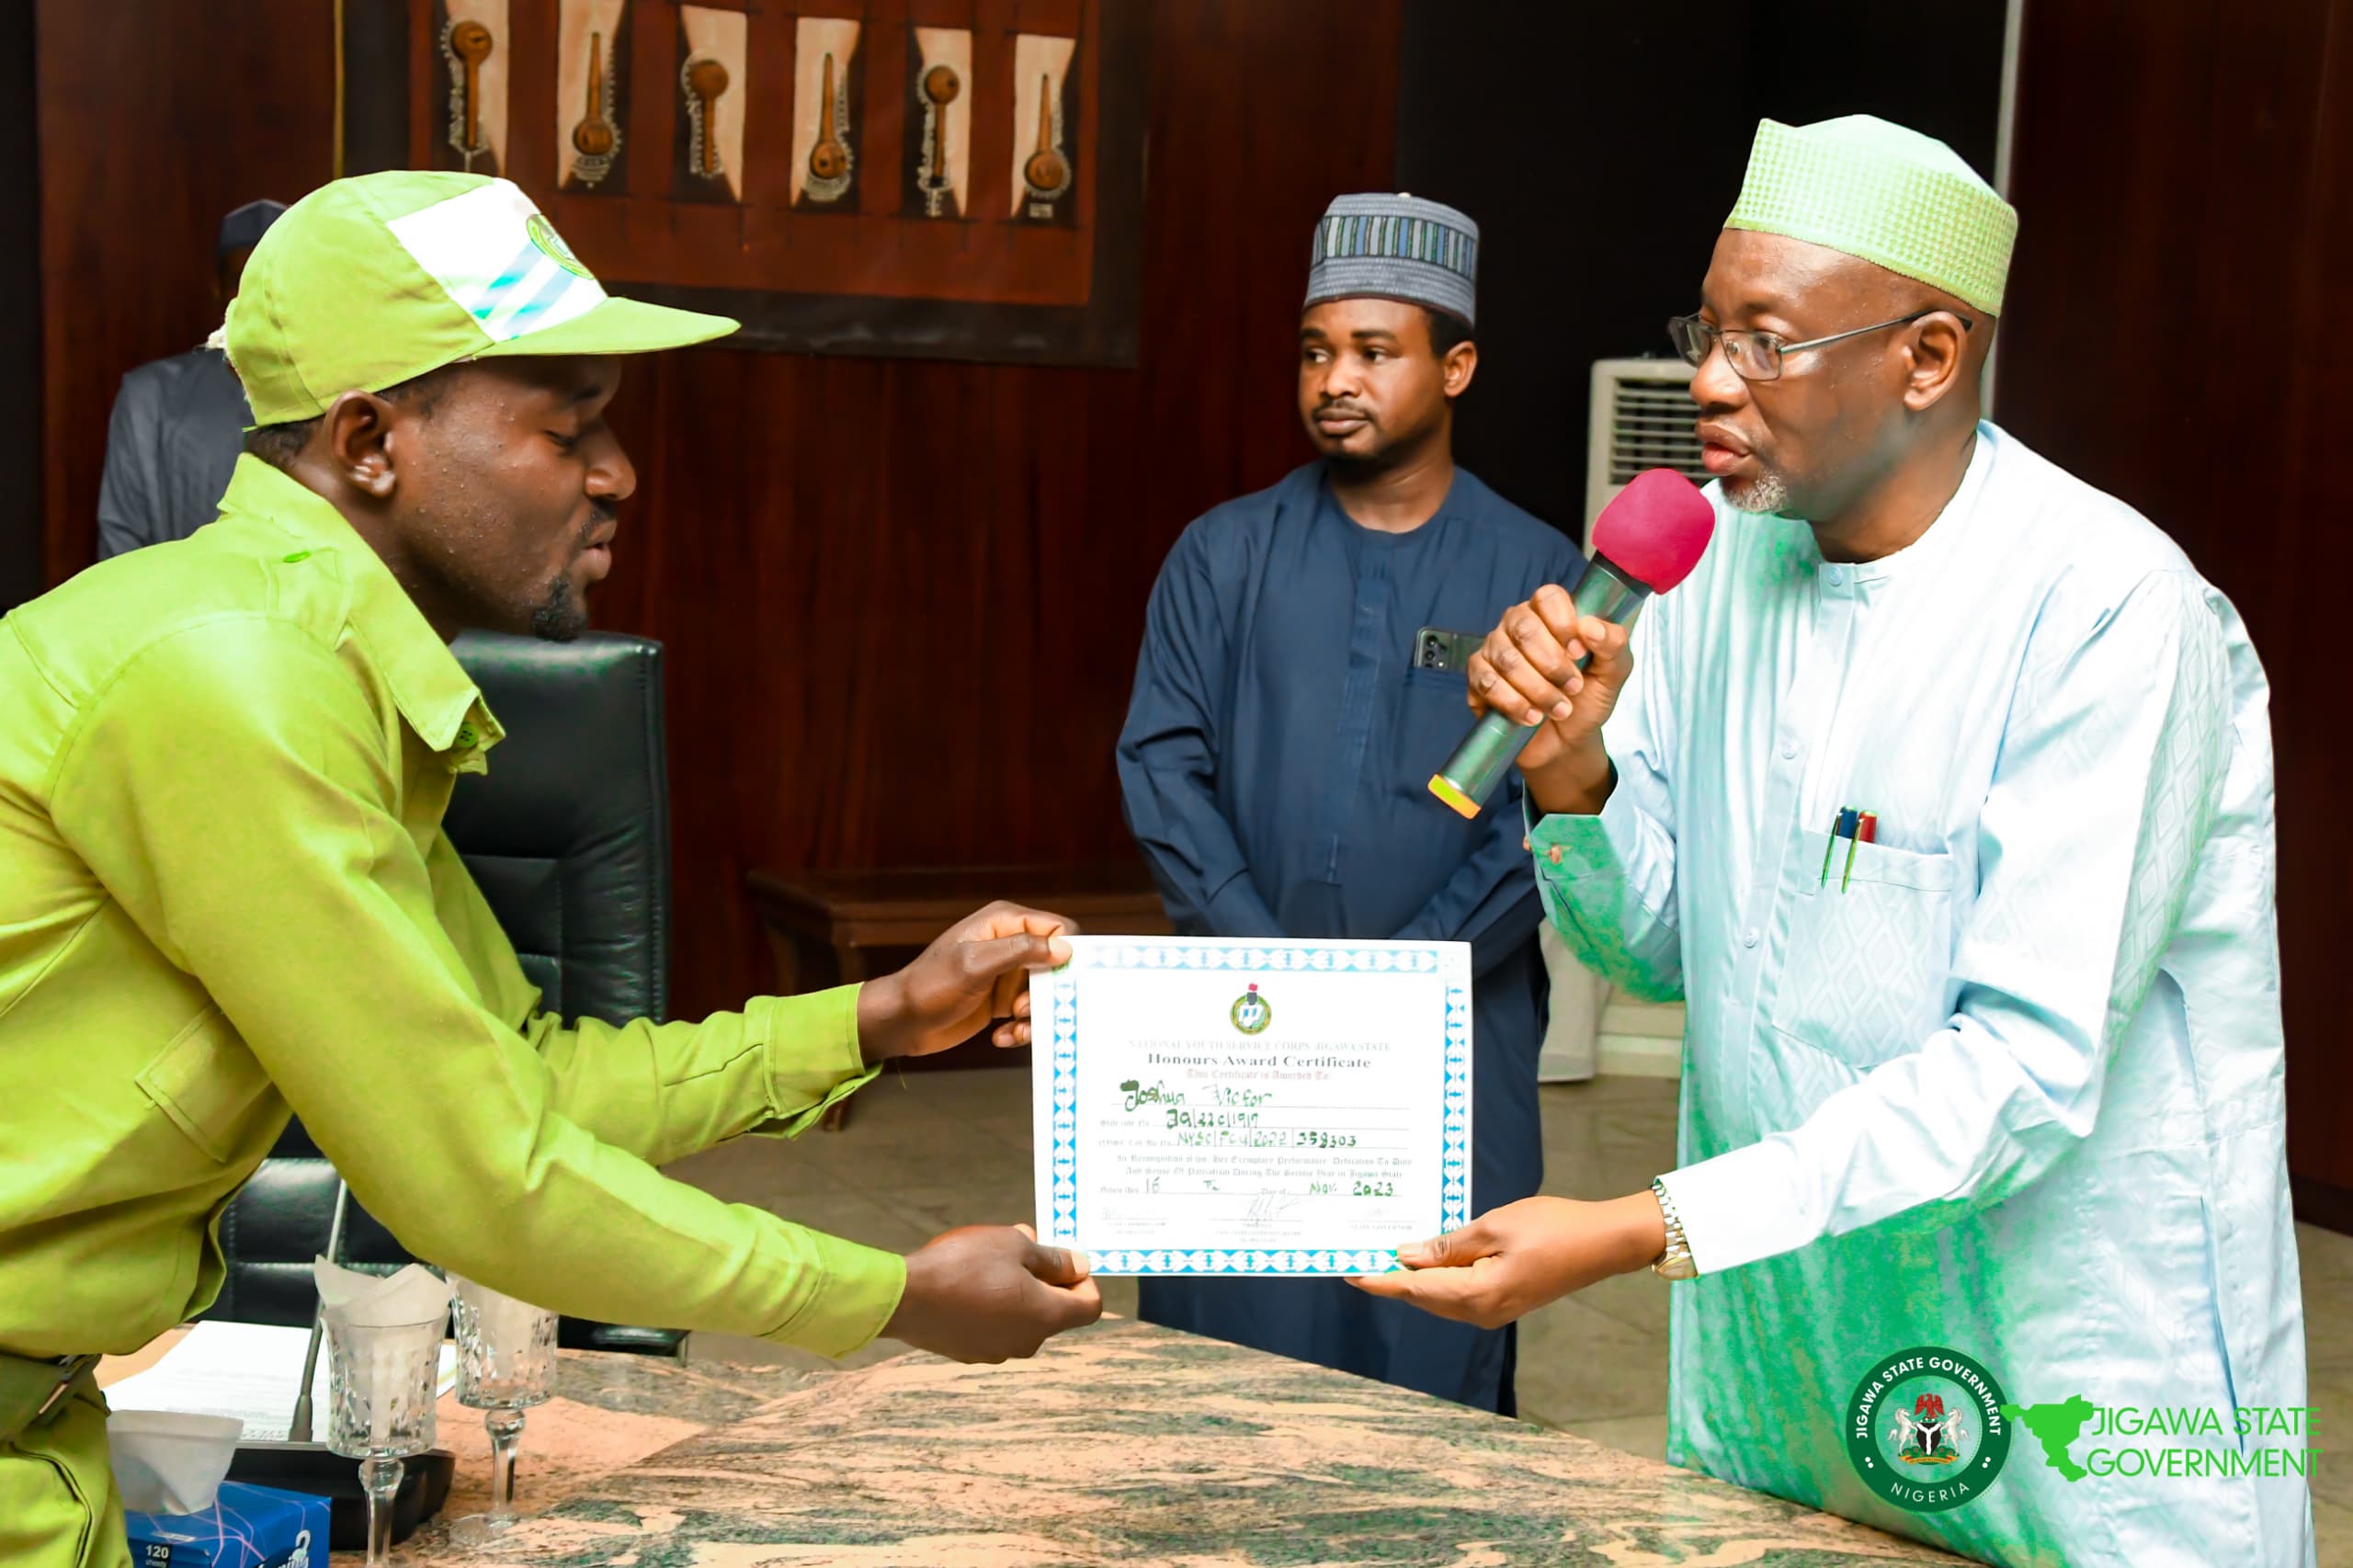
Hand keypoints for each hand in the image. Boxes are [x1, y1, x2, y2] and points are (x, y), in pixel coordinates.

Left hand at [855, 901, 1077, 1063]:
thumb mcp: (975, 965)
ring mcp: (1007, 974)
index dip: (1068, 954)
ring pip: (1045, 993)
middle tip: (1023, 1009)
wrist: (901, 1021)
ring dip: (1035, 1015)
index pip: (1058, 928)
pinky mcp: (1002, 1000)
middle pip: (1056, 964)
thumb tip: (1065, 949)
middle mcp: (1010, 944)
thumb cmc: (930, 986)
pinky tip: (1002, 1036)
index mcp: (1004, 922)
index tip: (1063, 983)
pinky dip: (1021, 1028)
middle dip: (1049, 992)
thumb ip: (1020, 951)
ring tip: (1012, 1025)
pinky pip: (1029, 1013)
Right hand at [884, 1223, 1103, 1362]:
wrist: (905, 1299)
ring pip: (1022, 1317)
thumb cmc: (964, 1266)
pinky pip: (994, 1326)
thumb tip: (1079, 1265)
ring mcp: (996, 1351)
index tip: (1064, 1258)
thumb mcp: (1014, 1246)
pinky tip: (967, 1283)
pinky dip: (992, 1305)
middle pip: (1054, 1311)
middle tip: (1023, 1245)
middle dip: (1045, 1277)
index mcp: (1046, 1317)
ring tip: (990, 1259)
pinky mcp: (969, 1351)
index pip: (1090, 1307)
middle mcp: (1026, 1342)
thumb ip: (1053, 1258)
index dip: (1085, 1280)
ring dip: (1017, 1289)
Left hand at [1348, 1192, 1665, 1328]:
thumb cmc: (1552, 1227)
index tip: (1347, 1271)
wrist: (1603, 1243)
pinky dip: (1438, 1279)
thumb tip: (1407, 1257)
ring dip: (1414, 1279)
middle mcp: (1481, 1313)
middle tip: (1358, 1255)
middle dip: (1391, 1279)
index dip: (1379, 1280)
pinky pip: (1459, 1294)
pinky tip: (1427, 1258)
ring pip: (1440, 1298)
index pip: (1413, 1289)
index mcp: (1476, 1295)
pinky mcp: (1504, 1302)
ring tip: (1384, 1253)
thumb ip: (1447, 1246)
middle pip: (1423, 1297)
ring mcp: (1494, 1312)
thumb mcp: (1492, 1227)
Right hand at [1463, 589, 1634, 814]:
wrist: (1567, 742)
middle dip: (1553, 664)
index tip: (1579, 652)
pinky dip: (1514, 702)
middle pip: (1525, 627)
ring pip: (1507, 658)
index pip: (1548, 597)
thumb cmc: (1587, 700)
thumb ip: (1614, 645)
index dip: (1563, 624)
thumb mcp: (1613, 673)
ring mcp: (1494, 649)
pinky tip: (1532, 716)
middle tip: (1573, 687)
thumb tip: (1591, 627)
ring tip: (1559, 709)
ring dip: (1538, 689)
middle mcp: (1517, 625)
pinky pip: (1488, 682)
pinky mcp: (1478, 678)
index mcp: (1550, 614)